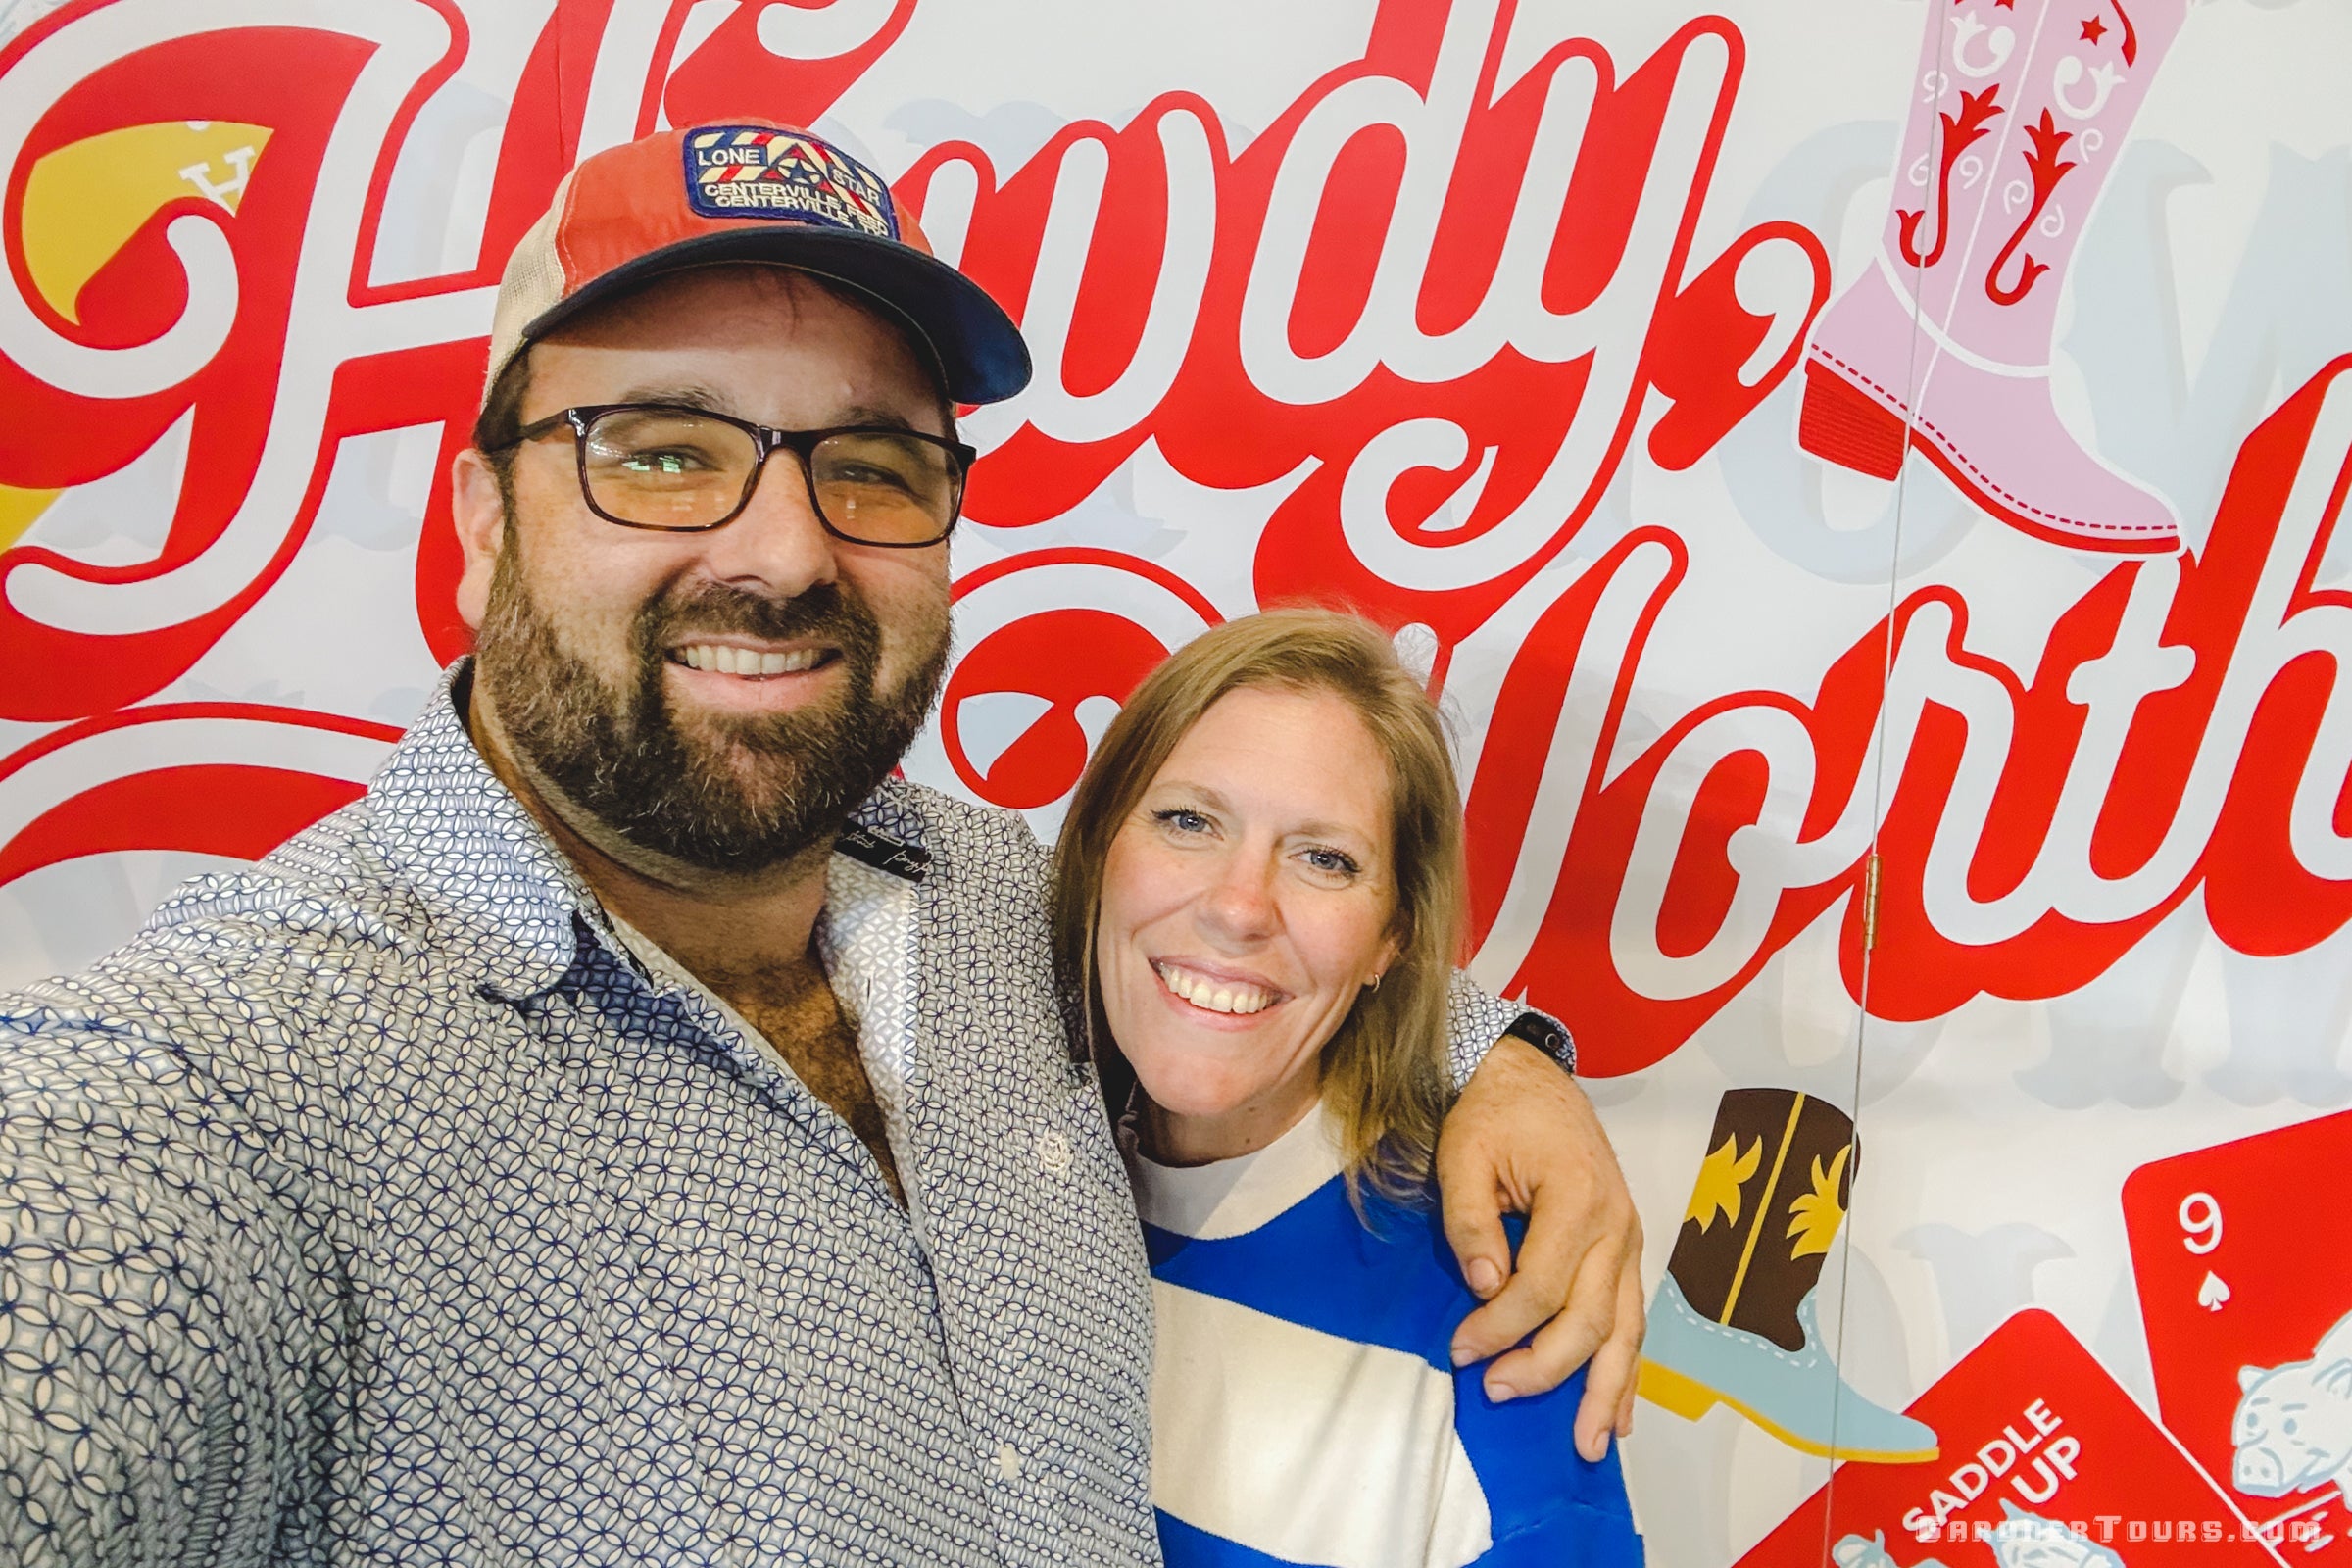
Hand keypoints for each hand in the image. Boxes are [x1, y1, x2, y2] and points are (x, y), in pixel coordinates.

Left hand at [1436, 1037, 1643, 1461]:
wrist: (1529, 1077)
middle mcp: (1616, 1225)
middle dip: (1545, 1368)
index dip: (1499, 1327)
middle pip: (1590, 1319)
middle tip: (1496, 1393)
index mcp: (1577, 1197)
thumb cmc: (1494, 1113)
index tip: (1459, 1350)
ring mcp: (1628, 1240)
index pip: (1541, 1287)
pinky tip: (1620, 1412)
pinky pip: (1632, 1318)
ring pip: (1625, 1329)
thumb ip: (1472, 1223)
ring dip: (1607, 1390)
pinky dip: (1628, 1368)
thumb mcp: (1464, 1154)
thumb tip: (1484, 1289)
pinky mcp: (1626, 1249)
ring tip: (1589, 1445)